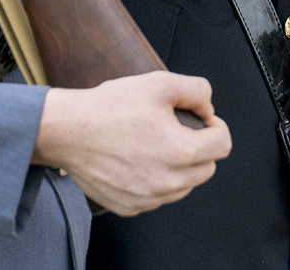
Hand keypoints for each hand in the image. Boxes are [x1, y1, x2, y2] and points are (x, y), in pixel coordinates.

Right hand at [33, 71, 230, 216]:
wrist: (67, 131)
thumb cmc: (110, 107)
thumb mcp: (160, 83)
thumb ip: (197, 91)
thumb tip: (208, 109)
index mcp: (179, 152)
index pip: (223, 145)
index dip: (215, 126)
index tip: (201, 120)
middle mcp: (166, 182)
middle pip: (207, 168)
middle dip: (200, 147)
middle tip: (178, 130)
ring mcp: (147, 199)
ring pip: (185, 186)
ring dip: (180, 167)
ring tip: (157, 144)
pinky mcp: (129, 207)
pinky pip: (158, 197)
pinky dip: (157, 181)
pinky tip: (140, 160)